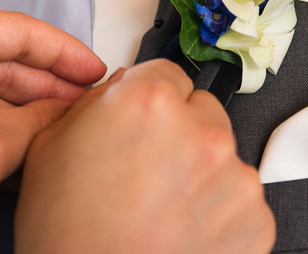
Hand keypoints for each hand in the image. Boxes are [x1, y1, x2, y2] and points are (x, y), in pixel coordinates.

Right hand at [15, 59, 275, 253]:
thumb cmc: (67, 236)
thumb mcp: (51, 146)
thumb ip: (95, 103)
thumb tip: (120, 88)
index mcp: (148, 102)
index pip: (167, 71)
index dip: (150, 100)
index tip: (145, 122)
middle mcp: (200, 131)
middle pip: (201, 109)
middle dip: (179, 132)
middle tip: (148, 172)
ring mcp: (234, 176)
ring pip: (222, 154)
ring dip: (200, 172)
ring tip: (162, 208)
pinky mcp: (256, 218)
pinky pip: (240, 198)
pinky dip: (219, 210)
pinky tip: (183, 229)